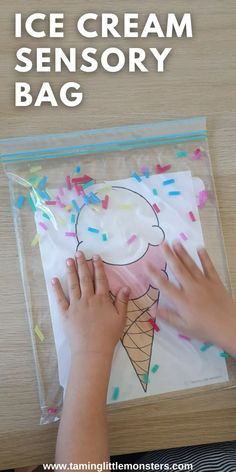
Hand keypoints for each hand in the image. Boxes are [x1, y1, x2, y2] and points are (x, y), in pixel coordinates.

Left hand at [51, 251, 129, 358]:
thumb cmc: (108, 335)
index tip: (96, 256)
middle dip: (82, 264)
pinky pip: (60, 299)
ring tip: (68, 260)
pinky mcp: (66, 313)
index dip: (98, 267)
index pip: (100, 279)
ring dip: (71, 272)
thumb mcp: (121, 319)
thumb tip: (126, 287)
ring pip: (73, 285)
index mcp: (102, 299)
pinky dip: (57, 289)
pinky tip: (54, 280)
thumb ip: (123, 302)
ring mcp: (76, 305)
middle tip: (79, 253)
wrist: (92, 350)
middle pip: (85, 278)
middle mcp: (88, 299)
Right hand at [147, 241, 235, 355]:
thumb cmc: (205, 329)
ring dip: (183, 253)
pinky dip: (205, 257)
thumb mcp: (183, 327)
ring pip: (191, 265)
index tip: (146, 263)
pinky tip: (200, 248)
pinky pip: (209, 267)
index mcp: (182, 300)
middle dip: (169, 255)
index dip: (154, 274)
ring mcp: (204, 283)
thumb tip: (152, 308)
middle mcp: (191, 288)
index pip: (164, 285)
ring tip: (176, 242)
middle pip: (178, 269)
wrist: (229, 327)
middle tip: (163, 243)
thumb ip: (168, 316)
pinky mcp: (215, 282)